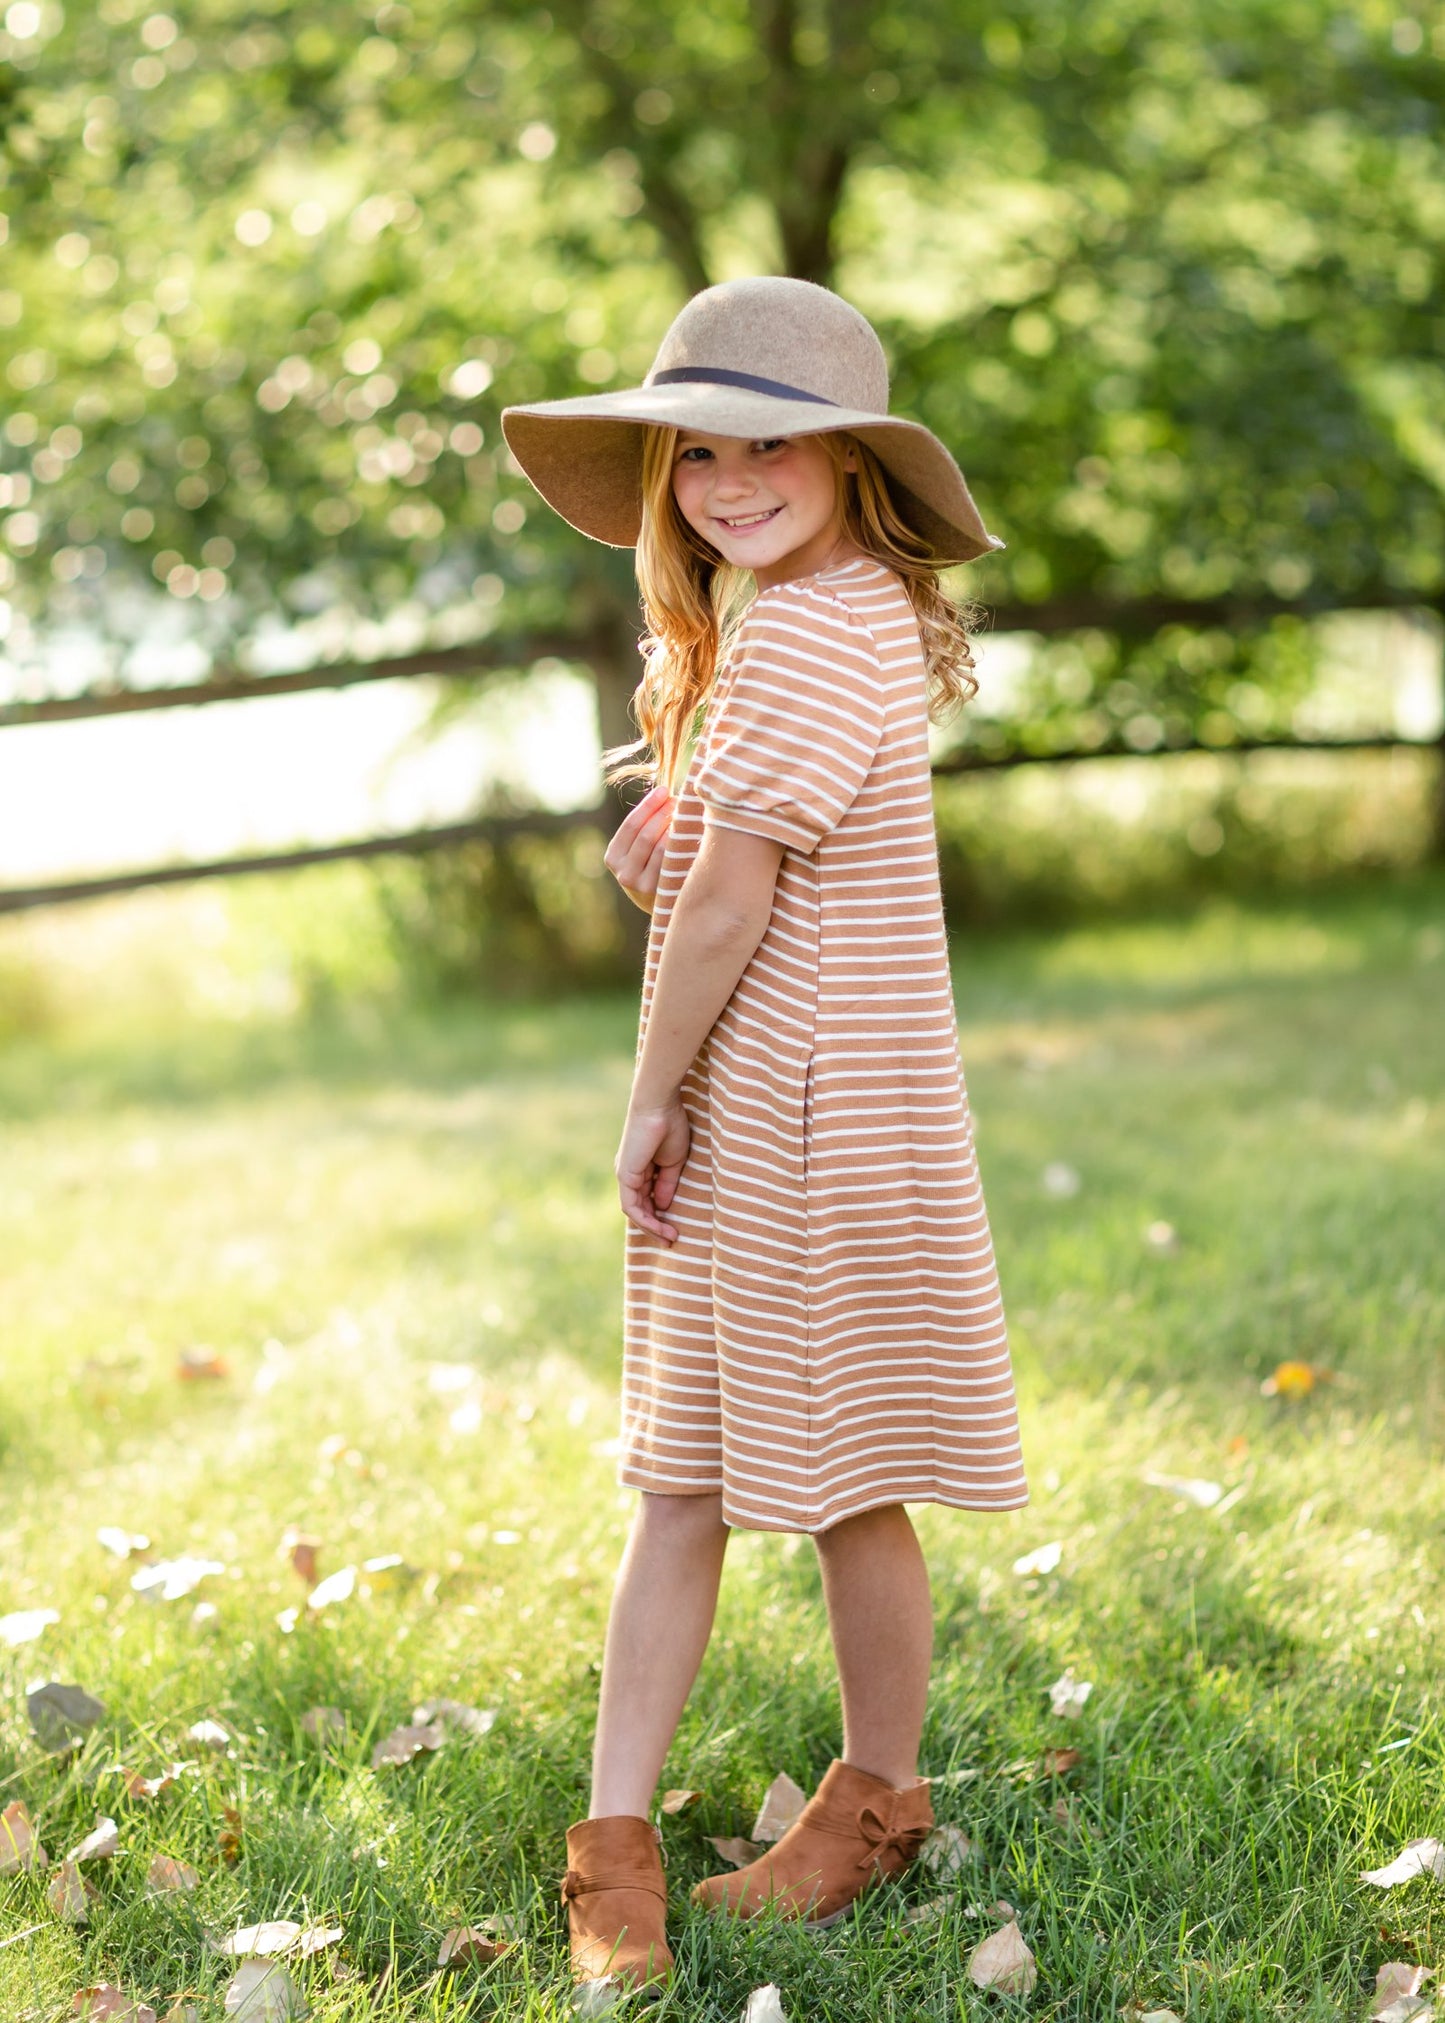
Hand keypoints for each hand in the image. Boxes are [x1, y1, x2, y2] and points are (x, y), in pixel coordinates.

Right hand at [604, 783, 673, 914]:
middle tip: (679, 800)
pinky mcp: (658, 892)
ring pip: (659, 847)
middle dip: (663, 813)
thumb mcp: (639, 853)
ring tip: (685, 814)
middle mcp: (623, 873)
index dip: (648, 805)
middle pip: (645, 834)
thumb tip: (663, 793)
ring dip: (673, 826)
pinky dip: (679, 844)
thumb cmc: (653, 870)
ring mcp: (640, 886)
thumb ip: (644, 829)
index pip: (630, 825)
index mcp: (613, 857)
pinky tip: (689, 833)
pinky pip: (670, 861)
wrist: (662, 907)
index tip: (664, 790)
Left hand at [615, 1098, 690, 1243]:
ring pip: (634, 1211)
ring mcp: (625, 1175)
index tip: (675, 1229)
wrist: (659, 1107)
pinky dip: (645, 1219)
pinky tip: (660, 1226)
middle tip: (672, 1240)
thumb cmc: (670, 1127)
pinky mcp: (625, 1176)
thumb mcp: (674, 1163)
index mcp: (641, 1168)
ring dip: (651, 1227)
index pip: (647, 1199)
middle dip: (655, 1226)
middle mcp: (630, 1174)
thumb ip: (667, 1185)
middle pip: (639, 1208)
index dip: (660, 1216)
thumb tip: (663, 1207)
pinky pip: (632, 1206)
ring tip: (669, 1237)